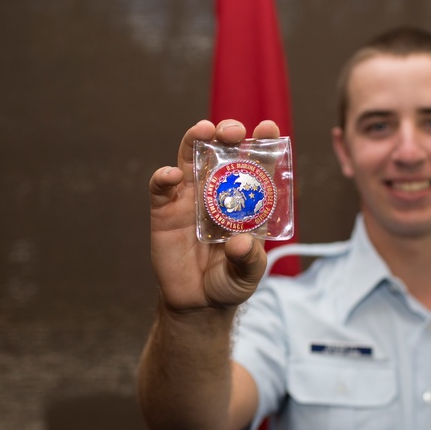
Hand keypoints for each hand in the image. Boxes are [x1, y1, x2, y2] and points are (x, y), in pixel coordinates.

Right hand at [149, 119, 281, 311]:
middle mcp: (218, 191)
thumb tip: (240, 243)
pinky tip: (172, 175)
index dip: (264, 144)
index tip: (269, 127)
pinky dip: (164, 176)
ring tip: (204, 131)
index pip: (256, 165)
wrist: (198, 302)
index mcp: (245, 200)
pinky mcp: (165, 210)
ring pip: (191, 158)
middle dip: (228, 134)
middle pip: (222, 152)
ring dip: (196, 139)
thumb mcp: (249, 274)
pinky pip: (161, 187)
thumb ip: (250, 259)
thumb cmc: (230, 281)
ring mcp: (190, 198)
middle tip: (234, 131)